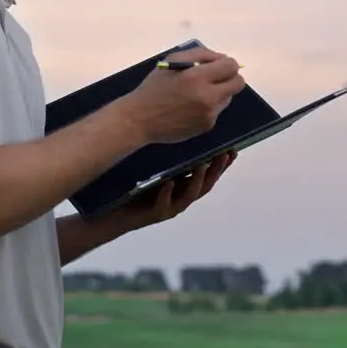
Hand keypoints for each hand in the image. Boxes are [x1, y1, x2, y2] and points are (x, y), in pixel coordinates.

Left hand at [108, 152, 235, 231]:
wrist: (113, 215)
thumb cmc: (134, 191)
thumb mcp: (155, 171)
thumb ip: (170, 158)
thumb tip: (179, 131)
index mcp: (183, 189)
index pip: (209, 175)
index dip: (222, 165)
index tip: (233, 150)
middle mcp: (180, 199)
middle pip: (205, 185)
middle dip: (216, 170)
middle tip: (225, 155)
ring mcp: (169, 208)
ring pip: (188, 196)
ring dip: (197, 180)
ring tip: (202, 164)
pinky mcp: (153, 215)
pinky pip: (163, 204)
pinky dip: (167, 194)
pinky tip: (169, 183)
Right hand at [121, 46, 245, 144]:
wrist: (140, 119)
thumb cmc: (154, 87)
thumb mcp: (172, 61)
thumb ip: (200, 54)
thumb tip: (222, 58)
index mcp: (197, 77)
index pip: (231, 66)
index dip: (228, 64)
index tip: (219, 66)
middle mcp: (208, 97)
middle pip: (238, 83)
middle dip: (230, 78)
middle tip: (216, 78)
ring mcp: (209, 114)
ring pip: (228, 97)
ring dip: (219, 92)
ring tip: (198, 93)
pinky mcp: (207, 126)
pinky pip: (217, 111)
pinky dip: (209, 106)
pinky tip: (191, 107)